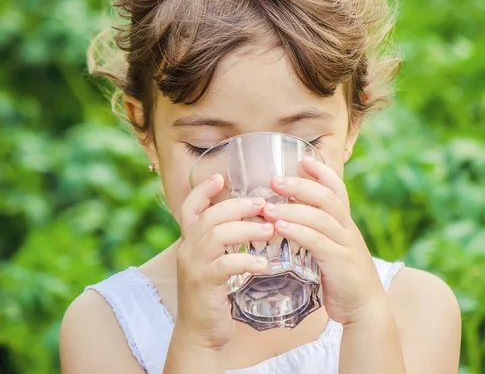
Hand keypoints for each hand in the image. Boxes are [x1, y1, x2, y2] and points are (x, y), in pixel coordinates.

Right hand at [175, 174, 273, 348]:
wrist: (199, 333)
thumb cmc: (213, 295)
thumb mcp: (213, 263)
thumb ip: (224, 242)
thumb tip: (252, 220)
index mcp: (190, 242)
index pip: (189, 207)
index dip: (202, 190)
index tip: (220, 176)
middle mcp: (188, 249)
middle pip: (209, 216)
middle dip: (238, 206)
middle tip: (264, 205)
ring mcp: (193, 266)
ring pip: (217, 235)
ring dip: (246, 229)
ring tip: (270, 230)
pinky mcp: (203, 284)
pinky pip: (225, 265)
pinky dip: (246, 260)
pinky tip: (264, 263)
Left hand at [261, 157, 386, 325]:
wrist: (364, 307)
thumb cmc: (341, 277)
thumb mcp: (332, 248)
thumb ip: (317, 232)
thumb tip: (289, 216)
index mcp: (344, 223)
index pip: (337, 189)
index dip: (322, 172)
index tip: (303, 158)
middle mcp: (347, 229)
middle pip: (326, 197)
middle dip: (300, 185)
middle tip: (275, 180)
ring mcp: (345, 244)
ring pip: (320, 217)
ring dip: (292, 209)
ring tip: (268, 207)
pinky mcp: (340, 262)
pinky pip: (318, 242)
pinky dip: (299, 231)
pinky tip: (280, 227)